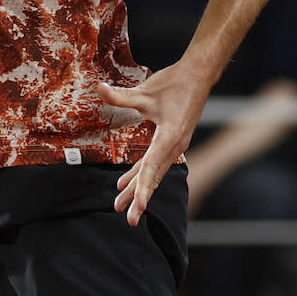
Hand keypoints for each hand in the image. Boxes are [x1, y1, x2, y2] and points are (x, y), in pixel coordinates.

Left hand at [97, 63, 211, 225]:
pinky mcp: (173, 140)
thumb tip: (97, 88)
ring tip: (121, 204)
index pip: (151, 168)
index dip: (141, 189)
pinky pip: (156, 162)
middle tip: (128, 218)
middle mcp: (174, 146)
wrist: (198, 77)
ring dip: (138, 187)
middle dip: (138, 197)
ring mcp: (175, 145)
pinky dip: (143, 172)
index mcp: (169, 137)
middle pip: (153, 176)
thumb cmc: (173, 83)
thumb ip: (120, 95)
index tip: (135, 208)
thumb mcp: (145, 92)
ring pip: (154, 171)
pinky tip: (127, 181)